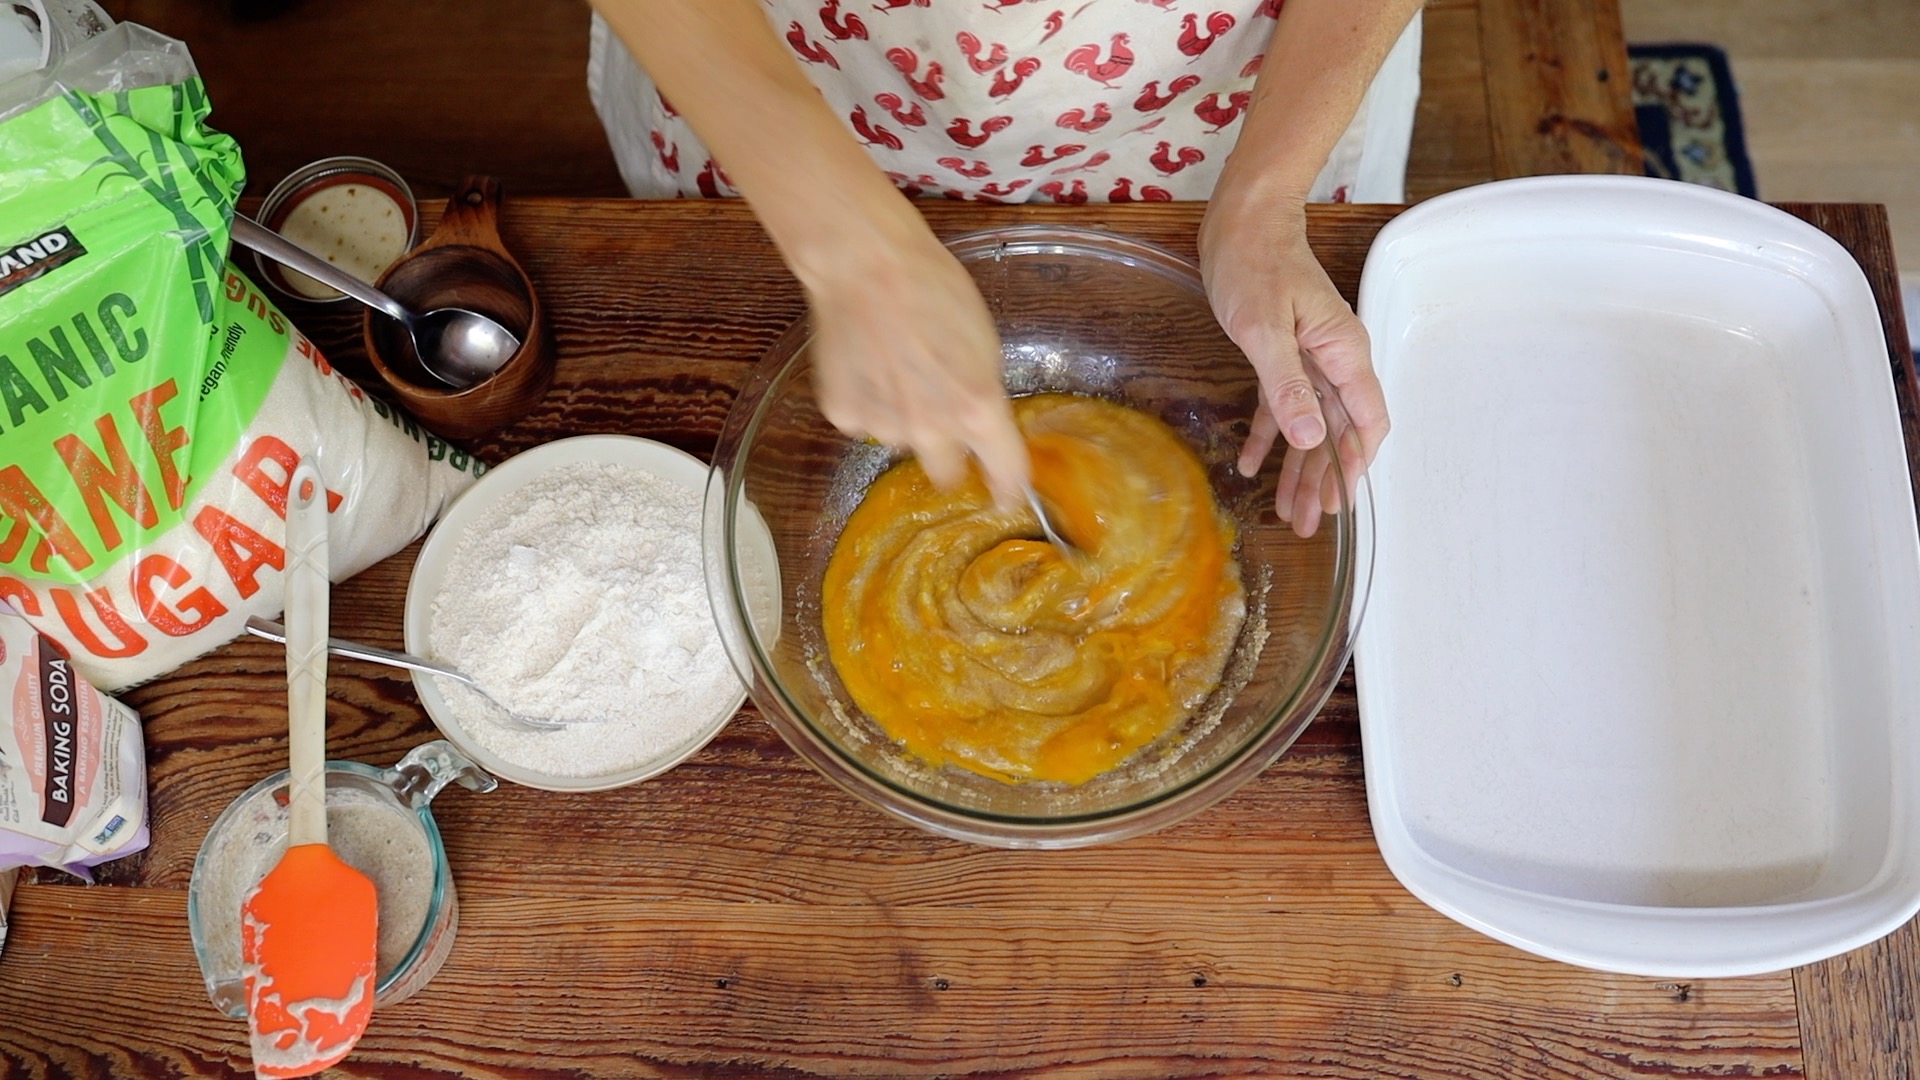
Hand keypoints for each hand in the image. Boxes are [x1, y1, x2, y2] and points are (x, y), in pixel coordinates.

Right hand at [804, 225, 1028, 508]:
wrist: (866, 264)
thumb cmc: (935, 288)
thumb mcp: (985, 343)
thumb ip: (985, 395)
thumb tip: (987, 426)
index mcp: (978, 409)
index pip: (1006, 474)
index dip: (1010, 487)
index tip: (1007, 493)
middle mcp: (932, 428)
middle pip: (947, 476)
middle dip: (950, 458)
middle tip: (943, 422)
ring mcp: (883, 424)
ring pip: (902, 442)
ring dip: (904, 420)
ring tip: (897, 368)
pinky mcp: (844, 414)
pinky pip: (864, 424)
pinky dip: (868, 404)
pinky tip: (867, 364)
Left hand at [1199, 201, 1388, 537]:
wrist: (1243, 222)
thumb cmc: (1255, 263)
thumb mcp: (1265, 329)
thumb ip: (1287, 385)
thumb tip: (1309, 438)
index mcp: (1343, 353)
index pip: (1365, 422)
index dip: (1355, 465)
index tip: (1339, 502)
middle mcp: (1334, 360)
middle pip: (1338, 434)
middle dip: (1324, 480)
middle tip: (1308, 524)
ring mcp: (1310, 359)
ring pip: (1311, 426)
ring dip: (1299, 468)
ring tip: (1287, 511)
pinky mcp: (1283, 355)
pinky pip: (1283, 406)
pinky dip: (1270, 435)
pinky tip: (1253, 464)